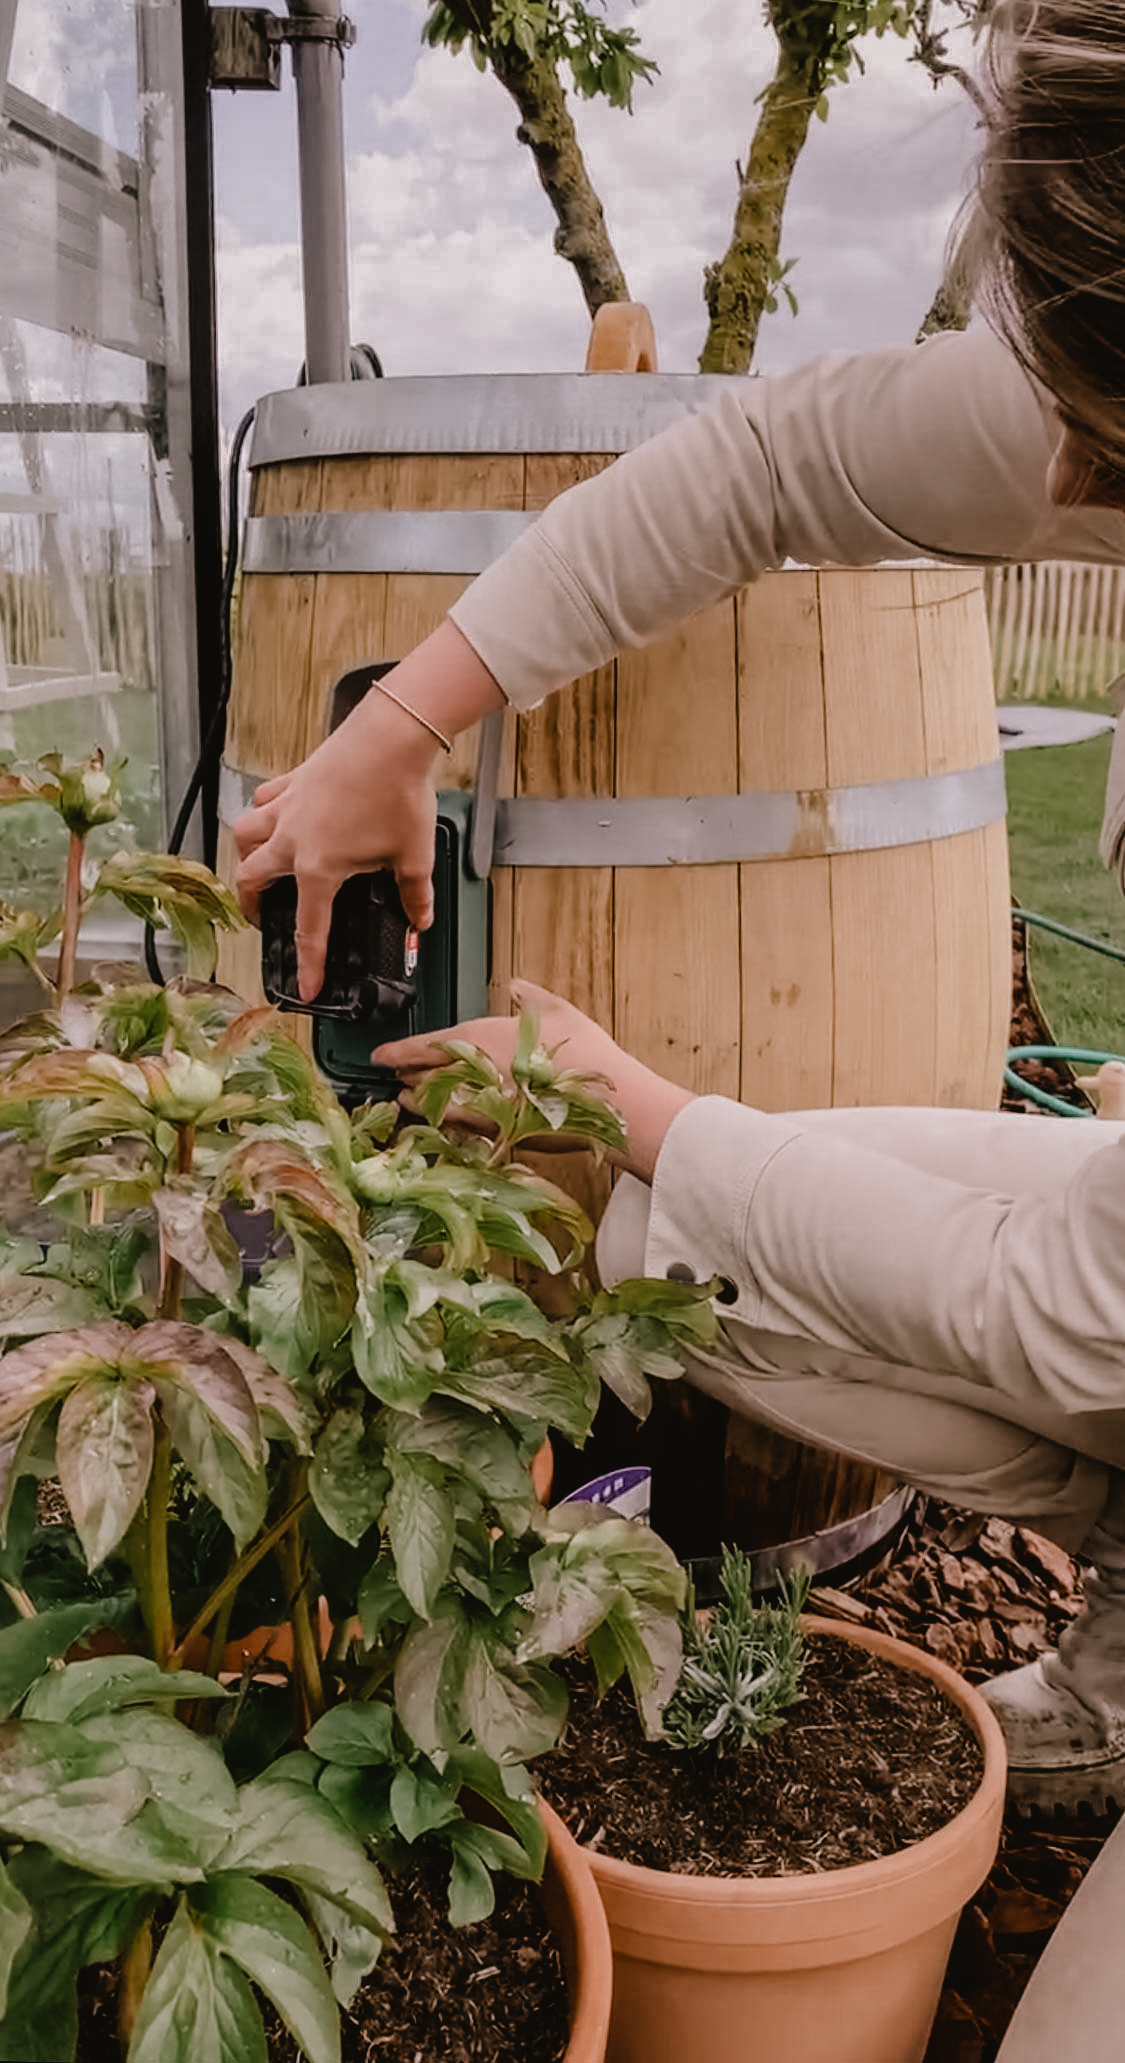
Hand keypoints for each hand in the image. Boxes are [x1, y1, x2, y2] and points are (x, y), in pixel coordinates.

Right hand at [233, 621, 503, 1000]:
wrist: (392, 737)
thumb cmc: (400, 794)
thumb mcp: (414, 855)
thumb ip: (414, 895)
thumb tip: (419, 919)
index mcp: (319, 868)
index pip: (309, 929)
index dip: (308, 964)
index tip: (305, 989)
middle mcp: (292, 839)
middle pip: (252, 879)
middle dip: (251, 906)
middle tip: (261, 919)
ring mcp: (288, 806)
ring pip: (245, 835)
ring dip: (246, 855)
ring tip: (257, 867)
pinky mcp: (294, 780)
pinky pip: (265, 800)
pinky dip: (263, 812)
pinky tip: (275, 815)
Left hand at [374, 980, 693, 1182]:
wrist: (607, 1102)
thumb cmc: (583, 1053)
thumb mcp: (557, 1010)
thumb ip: (529, 996)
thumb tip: (516, 985)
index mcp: (479, 1037)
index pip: (423, 1045)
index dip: (396, 1051)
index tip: (379, 1055)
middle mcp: (470, 1072)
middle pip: (422, 1076)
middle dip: (407, 1074)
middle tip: (395, 1073)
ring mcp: (478, 1106)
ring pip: (432, 1105)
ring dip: (417, 1100)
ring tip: (406, 1097)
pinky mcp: (493, 1133)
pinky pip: (454, 1128)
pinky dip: (442, 1122)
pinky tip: (441, 1121)